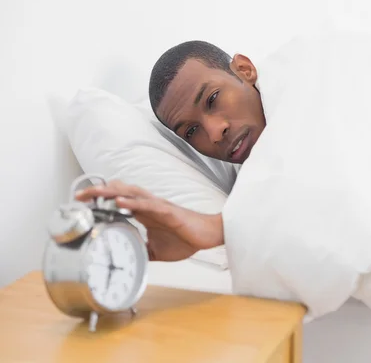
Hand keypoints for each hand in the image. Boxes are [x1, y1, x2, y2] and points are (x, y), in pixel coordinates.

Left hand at [74, 180, 223, 261]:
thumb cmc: (187, 238)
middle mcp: (148, 206)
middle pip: (120, 192)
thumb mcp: (157, 251)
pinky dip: (133, 203)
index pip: (118, 201)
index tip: (82, 203)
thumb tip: (129, 260)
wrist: (208, 235)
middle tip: (79, 196)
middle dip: (99, 193)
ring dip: (112, 192)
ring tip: (95, 193)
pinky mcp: (167, 212)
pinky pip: (148, 205)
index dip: (101, 200)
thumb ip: (142, 251)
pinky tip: (120, 202)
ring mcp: (157, 207)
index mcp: (145, 213)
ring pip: (131, 193)